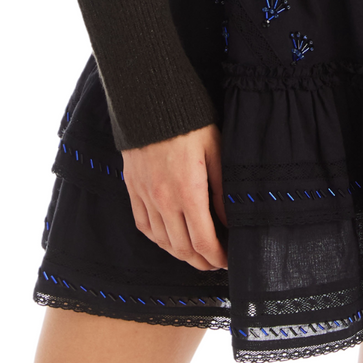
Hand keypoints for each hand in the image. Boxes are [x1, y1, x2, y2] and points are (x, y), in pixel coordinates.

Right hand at [122, 123, 227, 271]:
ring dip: (181, 254)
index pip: (204, 242)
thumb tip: (229, 222)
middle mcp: (164, 201)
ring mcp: (145, 196)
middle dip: (202, 261)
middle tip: (215, 263)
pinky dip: (158, 240)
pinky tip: (169, 240)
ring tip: (196, 255)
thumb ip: (222, 191)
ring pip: (163, 241)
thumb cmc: (191, 123)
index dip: (217, 258)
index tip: (227, 261)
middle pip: (183, 248)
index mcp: (189, 193)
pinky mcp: (133, 188)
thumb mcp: (216, 151)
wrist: (152, 100)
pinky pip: (144, 225)